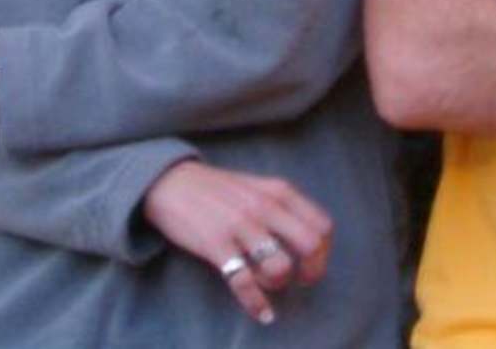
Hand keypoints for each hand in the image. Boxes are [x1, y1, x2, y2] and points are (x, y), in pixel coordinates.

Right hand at [141, 159, 333, 325]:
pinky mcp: (216, 245)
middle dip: (312, 271)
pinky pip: (244, 282)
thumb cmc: (218, 189)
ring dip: (279, 285)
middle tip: (302, 281)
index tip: (313, 263)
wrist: (170, 182)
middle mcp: (264, 206)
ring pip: (279, 267)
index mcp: (278, 191)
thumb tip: (307, 240)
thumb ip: (282, 206)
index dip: (324, 251)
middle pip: (310, 245)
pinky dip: (256, 304)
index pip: (322, 225)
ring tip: (270, 286)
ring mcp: (240, 225)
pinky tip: (263, 313)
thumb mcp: (257, 187)